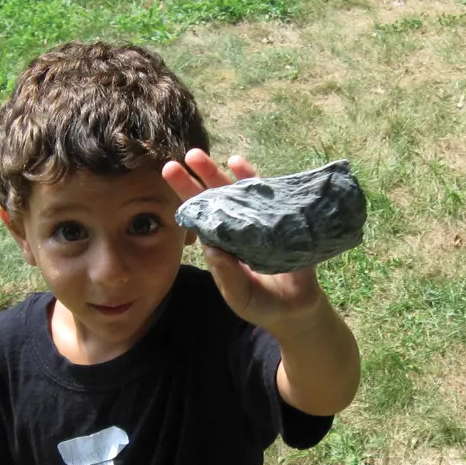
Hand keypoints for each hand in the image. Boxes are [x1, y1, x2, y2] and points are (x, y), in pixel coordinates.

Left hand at [162, 149, 324, 335]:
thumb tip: (211, 249)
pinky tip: (238, 162)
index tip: (170, 176)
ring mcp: (257, 222)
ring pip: (236, 193)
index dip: (186, 197)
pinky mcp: (280, 219)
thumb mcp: (241, 297)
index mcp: (221, 246)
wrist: (296, 310)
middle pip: (214, 199)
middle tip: (185, 155)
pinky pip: (266, 195)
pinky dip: (253, 178)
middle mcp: (235, 229)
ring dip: (219, 173)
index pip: (200, 218)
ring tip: (199, 154)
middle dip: (199, 177)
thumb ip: (228, 277)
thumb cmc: (262, 306)